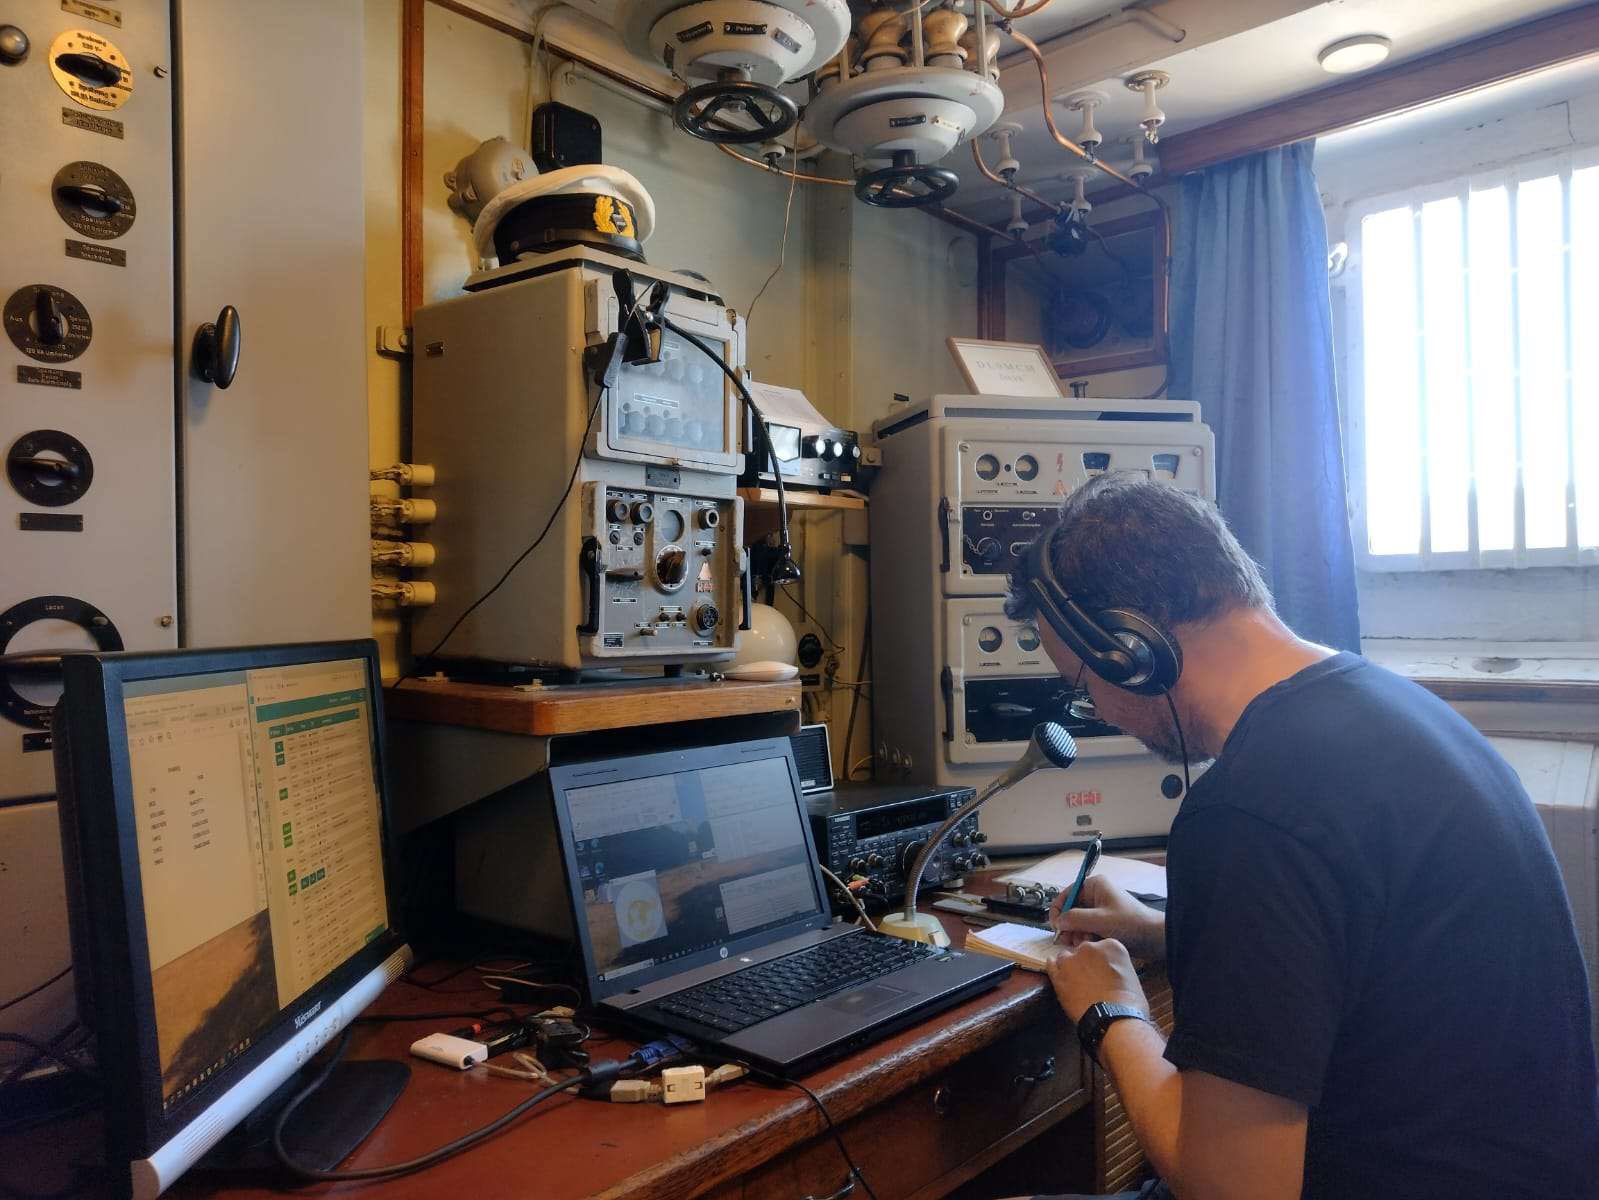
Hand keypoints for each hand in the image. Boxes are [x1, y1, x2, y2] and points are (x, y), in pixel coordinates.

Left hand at [1046, 937, 1146, 1024]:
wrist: (1114, 1018)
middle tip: (1091, 979)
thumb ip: (1117, 966)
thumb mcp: (1131, 976)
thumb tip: (1111, 972)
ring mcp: (1072, 960)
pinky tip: (1057, 972)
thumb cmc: (1130, 1003)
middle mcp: (1090, 948)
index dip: (1101, 961)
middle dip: (1086, 962)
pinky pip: (1051, 965)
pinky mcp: (1059, 975)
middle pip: (1084, 950)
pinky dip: (1053, 967)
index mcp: (1111, 946)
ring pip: (1066, 957)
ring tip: (1075, 981)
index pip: (1103, 947)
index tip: (1102, 970)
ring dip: (1070, 966)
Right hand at [1050, 875, 1165, 961]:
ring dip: (1077, 934)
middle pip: (1070, 910)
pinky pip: (1087, 929)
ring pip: (1078, 922)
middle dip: (1069, 926)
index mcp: (1094, 886)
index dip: (1057, 911)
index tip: (1056, 928)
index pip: (1066, 895)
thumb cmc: (1129, 924)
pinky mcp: (1105, 923)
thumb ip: (1075, 919)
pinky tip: (1091, 945)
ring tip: (1083, 944)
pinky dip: (1086, 937)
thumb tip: (1057, 922)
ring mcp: (1100, 909)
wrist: (1155, 938)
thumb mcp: (1099, 920)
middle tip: (1070, 941)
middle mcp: (1095, 895)